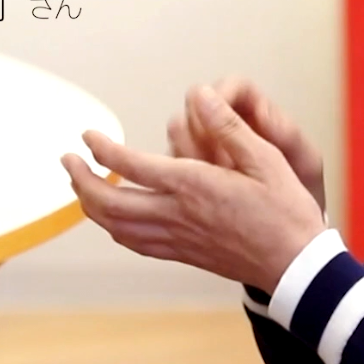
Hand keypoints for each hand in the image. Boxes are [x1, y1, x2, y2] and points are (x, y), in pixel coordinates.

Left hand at [63, 85, 326, 293]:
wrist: (297, 268)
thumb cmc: (286, 211)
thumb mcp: (266, 158)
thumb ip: (227, 126)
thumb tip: (199, 95)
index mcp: (193, 186)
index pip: (130, 165)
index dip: (101, 148)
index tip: (87, 135)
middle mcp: (177, 214)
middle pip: (108, 202)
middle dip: (80, 181)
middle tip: (66, 161)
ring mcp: (177, 239)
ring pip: (116, 227)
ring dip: (91, 205)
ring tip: (80, 186)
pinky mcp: (184, 254)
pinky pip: (136, 243)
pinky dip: (114, 228)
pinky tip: (114, 219)